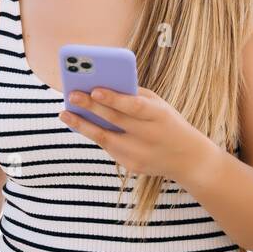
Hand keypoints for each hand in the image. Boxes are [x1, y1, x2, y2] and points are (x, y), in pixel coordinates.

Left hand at [61, 86, 214, 183]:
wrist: (188, 158)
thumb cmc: (167, 122)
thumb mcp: (160, 106)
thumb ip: (135, 95)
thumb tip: (102, 85)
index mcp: (159, 116)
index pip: (135, 107)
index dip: (115, 99)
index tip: (95, 89)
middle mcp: (149, 136)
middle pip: (116, 120)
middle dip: (91, 107)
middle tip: (71, 95)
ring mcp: (139, 153)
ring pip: (105, 138)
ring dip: (82, 125)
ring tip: (64, 113)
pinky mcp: (131, 165)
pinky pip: (108, 147)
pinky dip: (94, 134)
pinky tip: (79, 123)